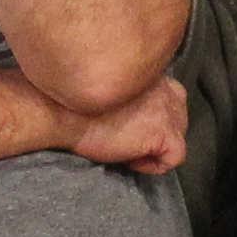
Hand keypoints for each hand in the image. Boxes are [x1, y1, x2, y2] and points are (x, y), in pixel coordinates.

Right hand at [68, 81, 188, 174]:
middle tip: (129, 140)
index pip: (170, 94)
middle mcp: (163, 85)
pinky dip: (153, 165)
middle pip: (179, 114)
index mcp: (148, 71)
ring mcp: (166, 109)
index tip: (130, 126)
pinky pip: (175, 157)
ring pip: (178, 135)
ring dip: (155, 147)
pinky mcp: (163, 132)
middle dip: (159, 131)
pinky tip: (129, 160)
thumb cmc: (66, 101)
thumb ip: (124, 89)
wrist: (58, 111)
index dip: (153, 115)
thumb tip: (127, 112)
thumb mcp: (102, 85)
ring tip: (127, 150)